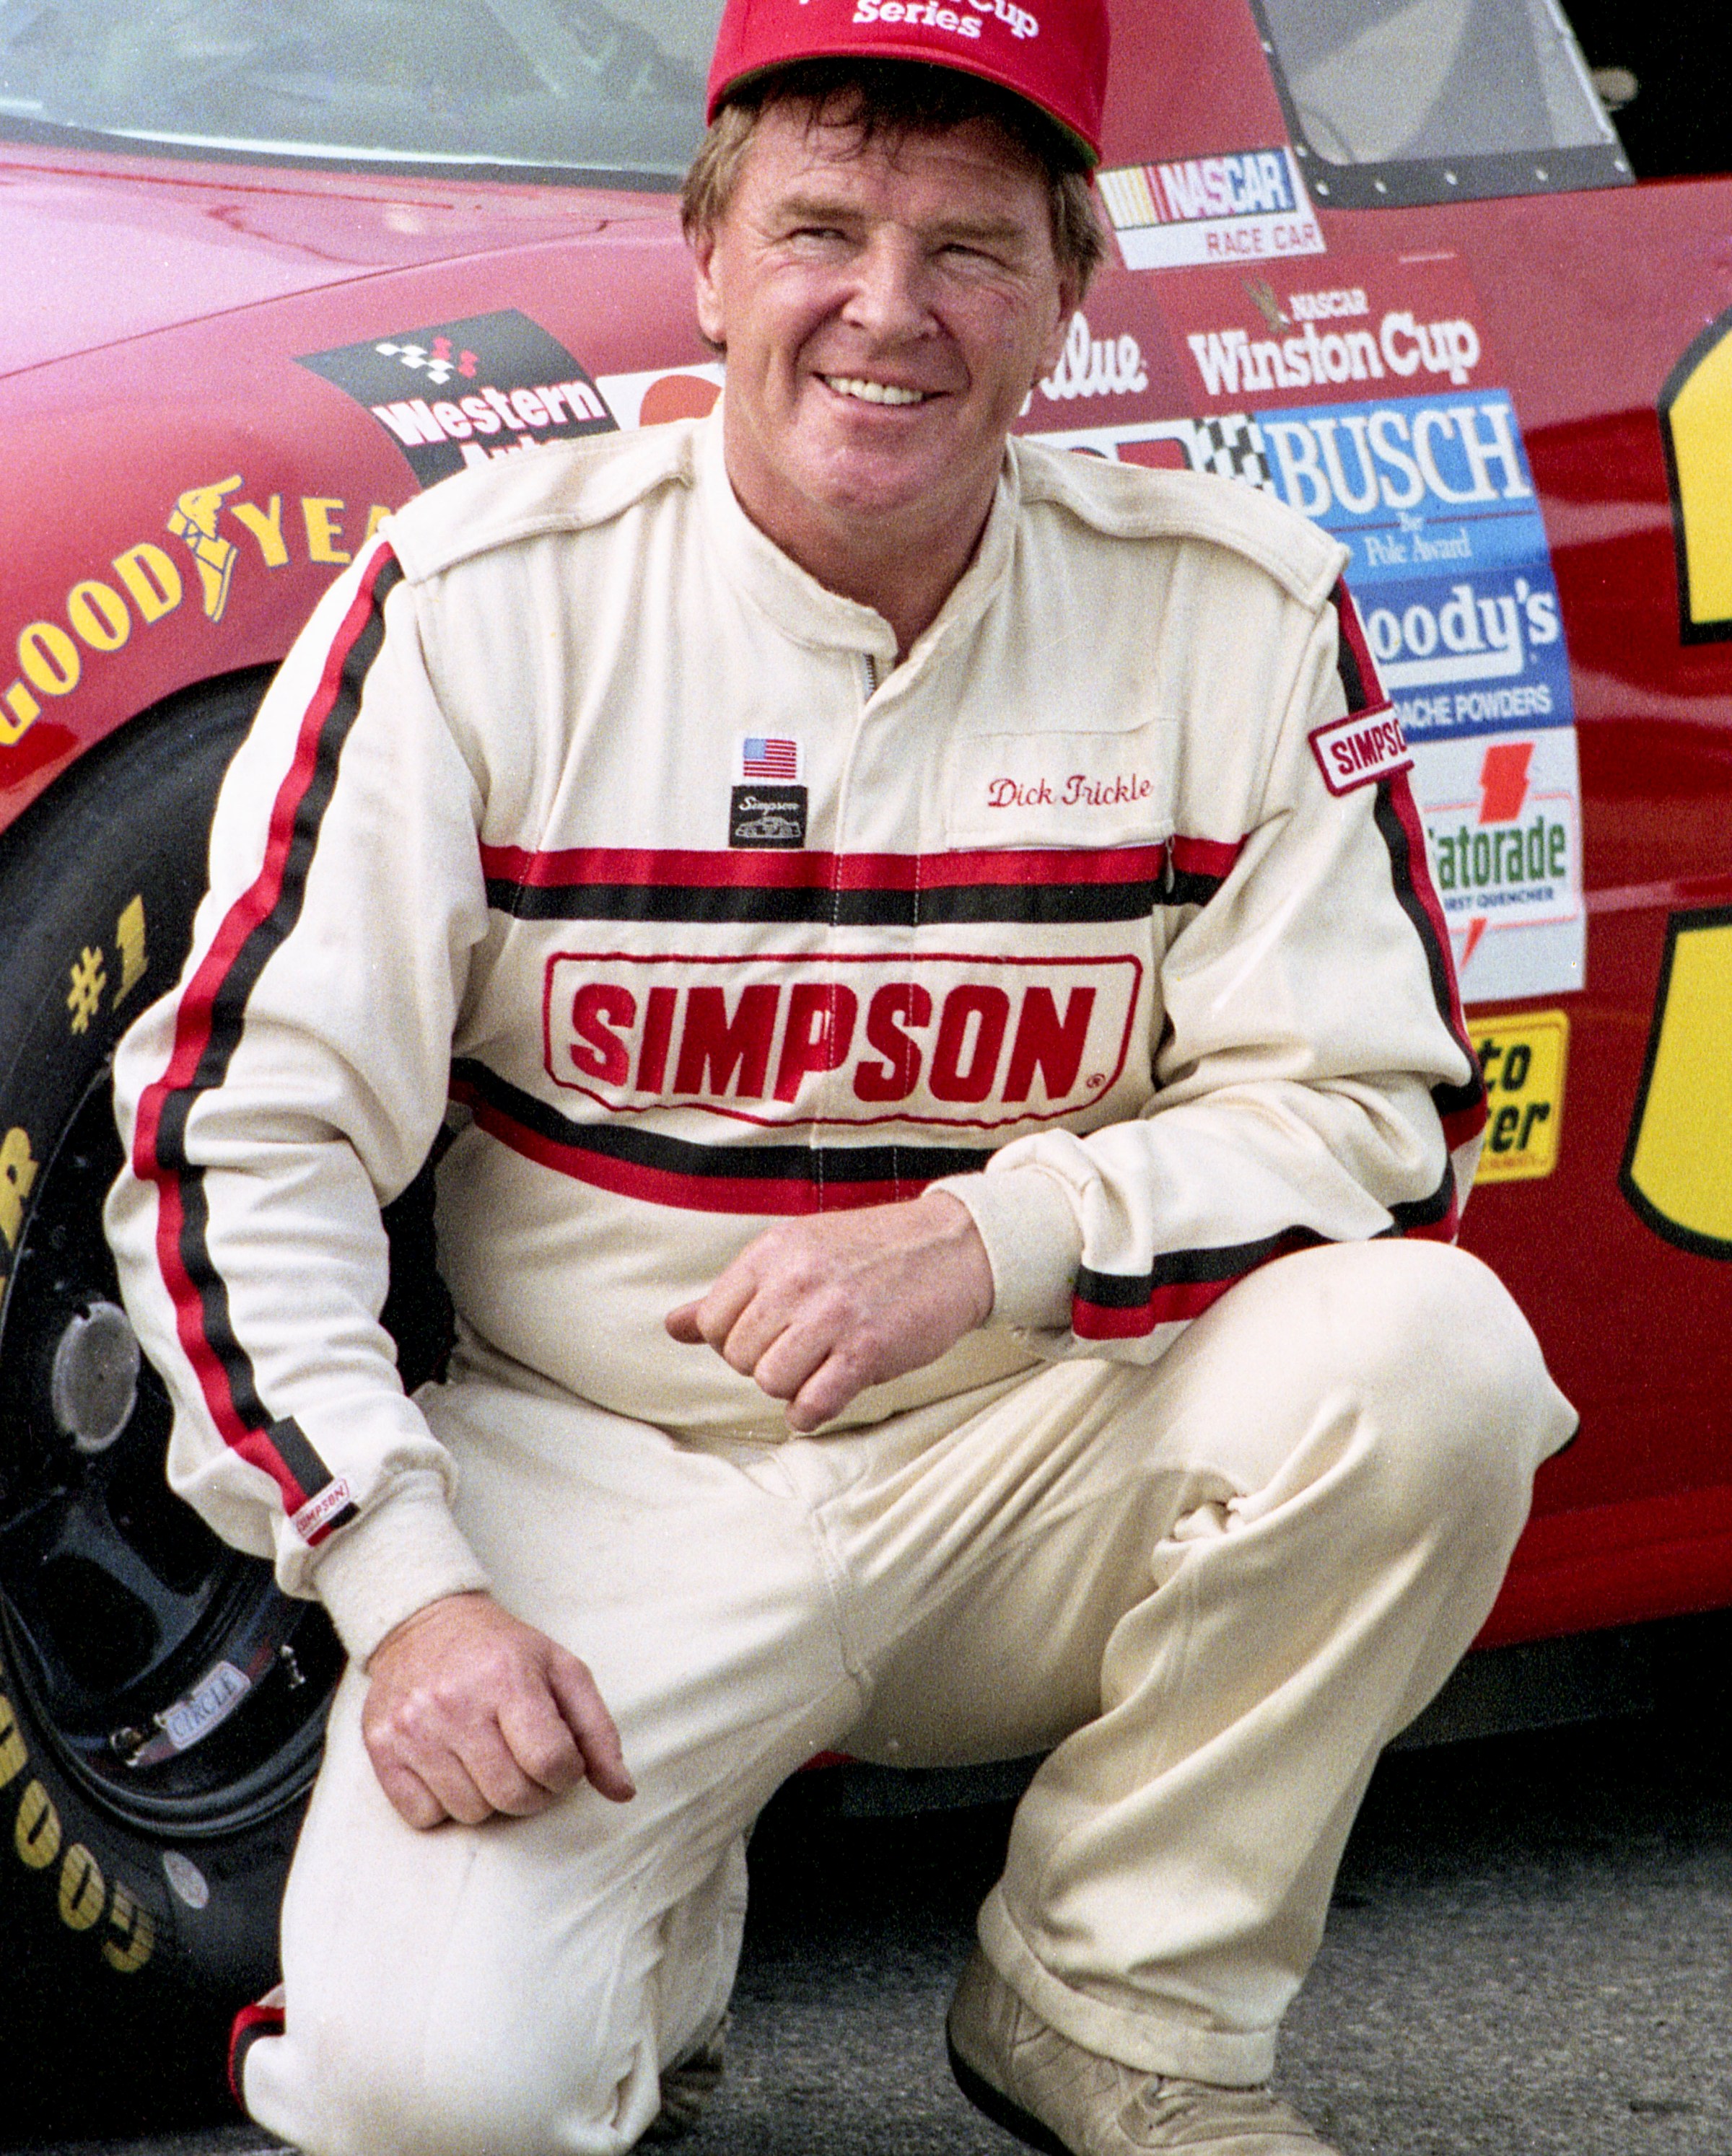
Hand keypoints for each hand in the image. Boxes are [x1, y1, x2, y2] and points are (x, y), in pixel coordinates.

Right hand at [362, 1591, 634, 1829]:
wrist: (424, 1624)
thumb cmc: (503, 1652)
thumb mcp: (562, 1671)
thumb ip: (598, 1732)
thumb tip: (623, 1791)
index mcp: (507, 1678)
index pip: (551, 1763)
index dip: (565, 1773)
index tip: (559, 1758)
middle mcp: (455, 1703)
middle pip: (512, 1797)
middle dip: (532, 1791)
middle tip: (527, 1764)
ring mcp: (413, 1728)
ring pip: (470, 1812)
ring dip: (488, 1798)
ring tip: (488, 1759)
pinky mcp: (381, 1747)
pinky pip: (423, 1816)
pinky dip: (443, 1803)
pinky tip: (451, 1767)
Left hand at [664, 1190, 992, 1432]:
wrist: (953, 1246)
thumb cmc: (871, 1253)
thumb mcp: (797, 1252)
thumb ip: (733, 1292)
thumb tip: (673, 1326)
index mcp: (774, 1251)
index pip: (714, 1321)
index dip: (735, 1340)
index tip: (769, 1335)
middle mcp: (797, 1280)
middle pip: (740, 1357)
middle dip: (765, 1364)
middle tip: (801, 1351)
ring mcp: (832, 1315)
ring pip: (771, 1382)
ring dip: (791, 1388)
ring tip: (817, 1369)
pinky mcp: (867, 1349)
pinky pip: (813, 1404)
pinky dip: (811, 1413)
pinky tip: (825, 1396)